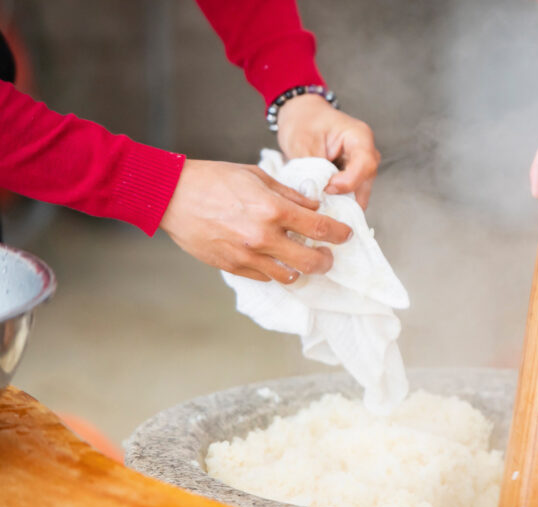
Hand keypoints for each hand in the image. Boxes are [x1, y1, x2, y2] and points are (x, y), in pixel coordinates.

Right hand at [160, 160, 351, 282]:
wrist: (171, 195)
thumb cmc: (213, 180)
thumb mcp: (257, 177)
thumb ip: (289, 195)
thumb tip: (313, 208)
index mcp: (272, 210)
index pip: (320, 228)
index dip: (339, 234)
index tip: (345, 235)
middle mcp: (263, 237)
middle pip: (312, 261)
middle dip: (327, 260)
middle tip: (328, 254)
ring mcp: (247, 256)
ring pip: (290, 276)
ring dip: (301, 269)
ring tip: (302, 259)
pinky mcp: (233, 267)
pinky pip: (265, 277)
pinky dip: (275, 270)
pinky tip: (274, 259)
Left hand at [275, 94, 379, 207]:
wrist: (302, 117)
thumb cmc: (304, 122)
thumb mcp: (302, 142)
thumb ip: (313, 168)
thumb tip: (317, 194)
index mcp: (359, 136)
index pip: (365, 165)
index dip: (348, 182)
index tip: (327, 188)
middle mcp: (367, 153)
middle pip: (366, 183)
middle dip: (345, 197)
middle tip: (322, 201)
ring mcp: (362, 166)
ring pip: (360, 193)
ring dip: (341, 201)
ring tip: (320, 202)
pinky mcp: (355, 176)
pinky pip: (352, 195)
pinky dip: (338, 201)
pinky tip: (323, 200)